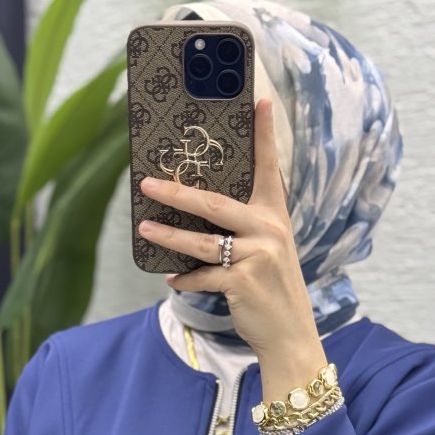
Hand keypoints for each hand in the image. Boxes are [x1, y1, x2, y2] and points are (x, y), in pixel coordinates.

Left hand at [136, 96, 320, 366]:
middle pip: (214, 203)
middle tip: (147, 182)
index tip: (261, 101)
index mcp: (275, 216)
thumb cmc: (273, 288)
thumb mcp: (269, 250)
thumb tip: (199, 213)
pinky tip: (173, 278)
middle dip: (176, 191)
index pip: (269, 168)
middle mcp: (268, 230)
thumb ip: (245, 228)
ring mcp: (256, 256)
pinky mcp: (242, 282)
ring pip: (200, 241)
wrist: (290, 333)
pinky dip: (185, 279)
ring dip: (168, 235)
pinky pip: (202, 275)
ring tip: (145, 228)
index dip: (264, 135)